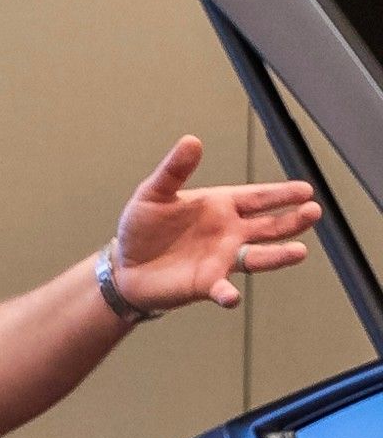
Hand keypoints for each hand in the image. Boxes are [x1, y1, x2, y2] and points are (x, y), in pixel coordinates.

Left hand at [114, 134, 320, 313]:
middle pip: (268, 226)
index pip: (257, 197)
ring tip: (298, 252)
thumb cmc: (142, 228)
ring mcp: (221, 259)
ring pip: (257, 257)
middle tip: (312, 212)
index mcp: (220, 206)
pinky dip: (227, 293)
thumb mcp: (154, 193)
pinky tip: (231, 297)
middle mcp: (229, 233)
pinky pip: (221, 289)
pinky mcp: (206, 283)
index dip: (280, 194)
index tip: (305, 190)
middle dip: (292, 220)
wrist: (125, 265)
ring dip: (278, 256)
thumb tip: (191, 141)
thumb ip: (174, 170)